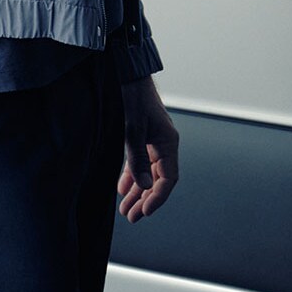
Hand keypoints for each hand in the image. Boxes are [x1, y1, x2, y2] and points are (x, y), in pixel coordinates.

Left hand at [117, 76, 179, 223]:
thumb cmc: (133, 97)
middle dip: (145, 200)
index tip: (144, 212)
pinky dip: (132, 176)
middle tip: (131, 217)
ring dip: (138, 191)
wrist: (127, 74)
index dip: (158, 197)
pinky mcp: (142, 138)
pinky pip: (140, 163)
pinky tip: (123, 188)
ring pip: (148, 173)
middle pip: (158, 179)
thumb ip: (137, 159)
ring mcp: (153, 141)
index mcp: (169, 142)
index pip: (168, 178)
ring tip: (126, 209)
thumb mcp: (132, 129)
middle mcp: (164, 144)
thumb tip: (143, 186)